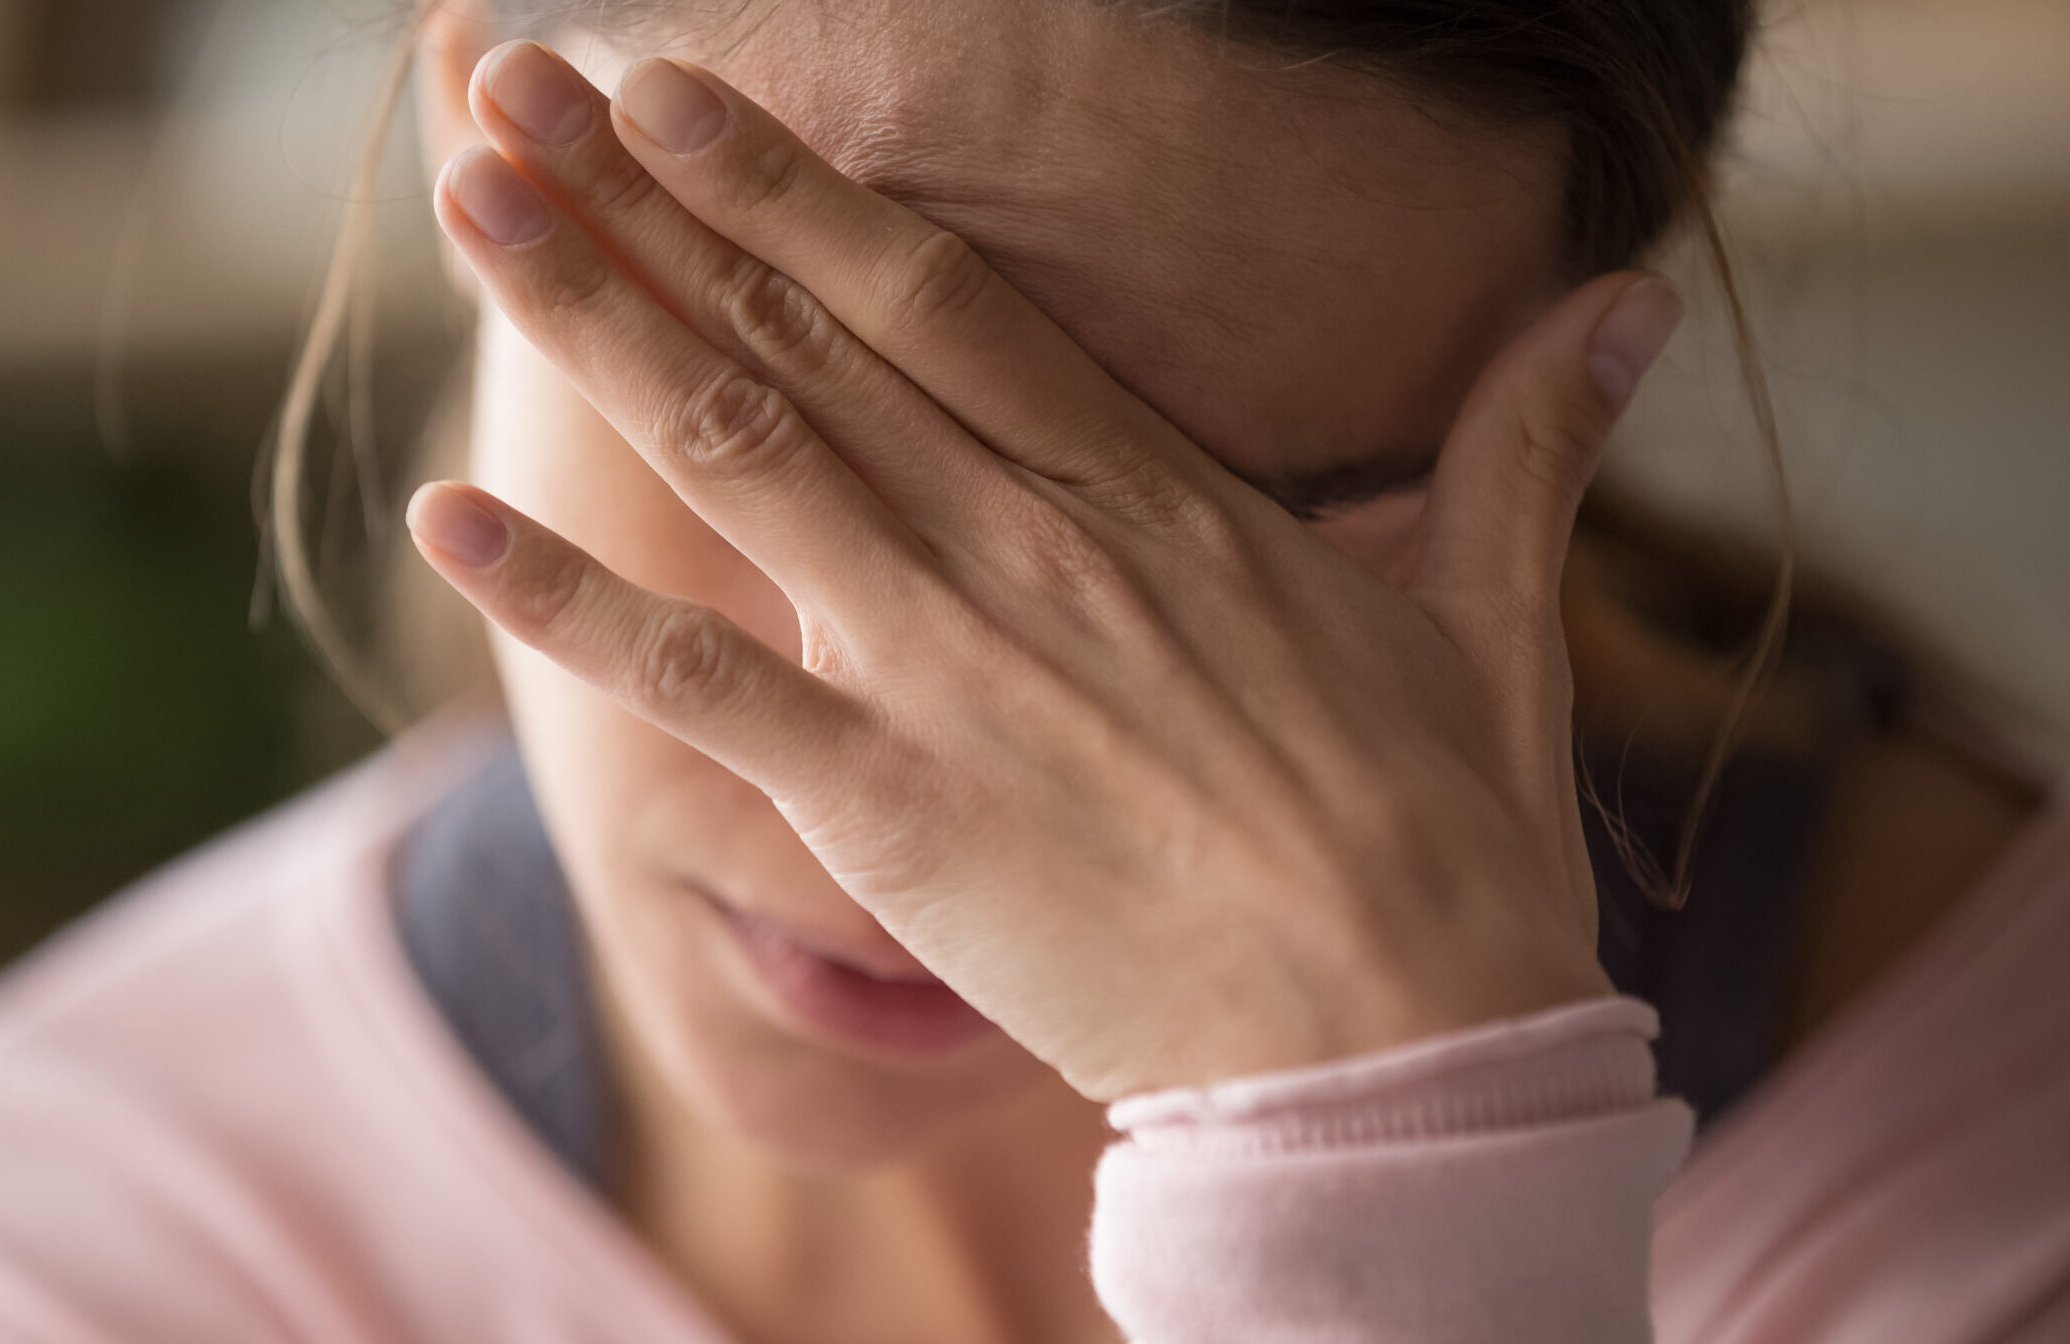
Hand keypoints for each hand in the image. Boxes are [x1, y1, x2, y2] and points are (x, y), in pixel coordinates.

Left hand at [408, 42, 1676, 1099]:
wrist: (1397, 1057)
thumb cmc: (1443, 847)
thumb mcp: (1492, 621)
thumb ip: (1525, 448)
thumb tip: (1623, 305)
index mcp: (1156, 497)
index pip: (942, 296)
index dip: (797, 186)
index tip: (684, 97)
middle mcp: (1030, 548)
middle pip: (806, 338)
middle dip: (651, 203)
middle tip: (518, 89)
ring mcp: (947, 669)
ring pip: (739, 455)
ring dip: (592, 321)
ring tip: (476, 205)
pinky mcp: (888, 806)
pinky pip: (696, 685)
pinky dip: (561, 602)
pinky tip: (445, 516)